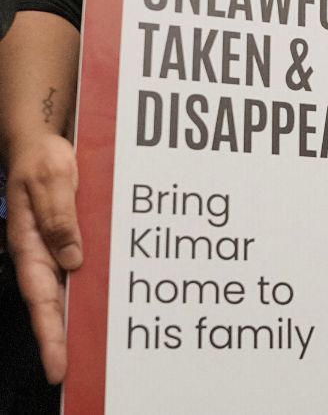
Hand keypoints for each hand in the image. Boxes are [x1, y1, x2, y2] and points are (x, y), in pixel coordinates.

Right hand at [4, 131, 82, 383]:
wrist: (42, 143)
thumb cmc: (43, 160)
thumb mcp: (52, 180)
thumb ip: (61, 218)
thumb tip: (73, 260)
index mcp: (29, 244)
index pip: (40, 298)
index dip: (49, 333)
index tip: (57, 364)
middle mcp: (42, 253)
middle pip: (52, 304)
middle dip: (60, 339)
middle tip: (71, 372)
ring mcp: (55, 248)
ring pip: (67, 291)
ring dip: (77, 319)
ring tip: (92, 352)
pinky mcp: (70, 239)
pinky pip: (80, 269)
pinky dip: (91, 288)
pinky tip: (110, 306)